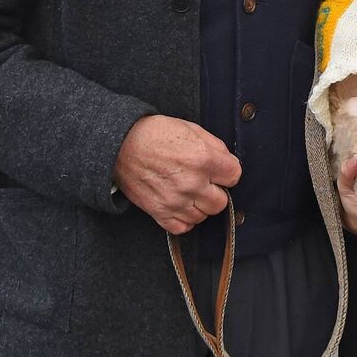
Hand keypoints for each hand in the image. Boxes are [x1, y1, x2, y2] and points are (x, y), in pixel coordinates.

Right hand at [113, 115, 241, 233]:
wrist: (122, 144)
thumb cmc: (156, 133)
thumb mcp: (191, 128)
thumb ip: (215, 147)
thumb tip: (229, 163)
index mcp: (203, 159)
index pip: (234, 176)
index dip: (227, 171)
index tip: (220, 170)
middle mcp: (192, 183)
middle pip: (221, 202)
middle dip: (216, 191)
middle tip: (204, 181)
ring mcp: (176, 201)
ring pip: (203, 216)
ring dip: (200, 205)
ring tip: (189, 191)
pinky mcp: (160, 212)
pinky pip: (183, 228)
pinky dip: (185, 219)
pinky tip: (181, 204)